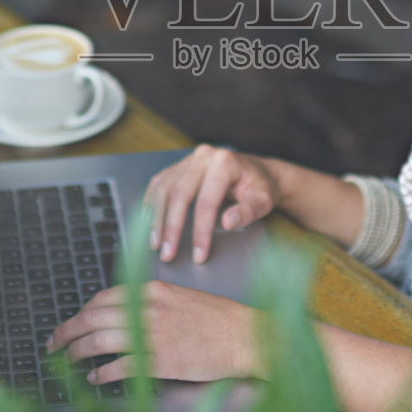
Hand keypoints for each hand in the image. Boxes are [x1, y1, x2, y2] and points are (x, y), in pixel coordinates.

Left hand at [46, 281, 258, 383]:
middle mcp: (148, 309)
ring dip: (76, 351)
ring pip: (98, 341)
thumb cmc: (220, 320)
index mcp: (153, 290)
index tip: (74, 322)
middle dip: (67, 330)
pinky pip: (119, 368)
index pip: (104, 298)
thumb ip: (153, 303)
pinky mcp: (159, 362)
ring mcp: (152, 335)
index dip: (83, 311)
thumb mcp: (182, 298)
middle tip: (53, 341)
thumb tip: (125, 315)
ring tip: (66, 359)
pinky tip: (95, 379)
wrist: (245, 336)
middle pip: (93, 317)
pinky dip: (101, 374)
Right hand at [145, 144, 284, 264]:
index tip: (198, 256)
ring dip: (156, 219)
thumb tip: (228, 222)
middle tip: (167, 254)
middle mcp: (203, 156)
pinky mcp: (178, 166)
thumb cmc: (260, 188)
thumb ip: (248, 211)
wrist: (257, 172)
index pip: (206, 202)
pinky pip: (158, 185)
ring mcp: (188, 159)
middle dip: (171, 228)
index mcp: (224, 162)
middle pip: (179, 194)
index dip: (201, 231)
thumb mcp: (263, 200)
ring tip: (154, 244)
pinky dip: (150, 205)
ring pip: (163, 189)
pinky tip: (148, 223)